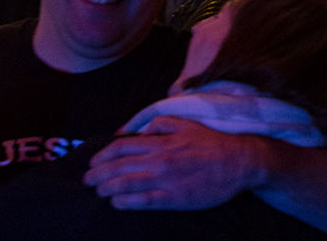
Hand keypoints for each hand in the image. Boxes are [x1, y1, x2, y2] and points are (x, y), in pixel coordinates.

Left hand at [85, 116, 265, 209]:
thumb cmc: (212, 143)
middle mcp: (160, 159)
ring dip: (107, 188)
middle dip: (99, 173)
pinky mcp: (174, 198)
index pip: (123, 146)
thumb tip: (139, 129)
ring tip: (97, 191)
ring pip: (127, 183)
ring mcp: (166, 180)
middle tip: (87, 180)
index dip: (103, 155)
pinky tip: (116, 203)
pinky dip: (126, 202)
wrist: (238, 162)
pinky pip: (144, 201)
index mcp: (162, 141)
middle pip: (119, 166)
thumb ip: (161, 123)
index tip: (93, 161)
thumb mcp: (186, 123)